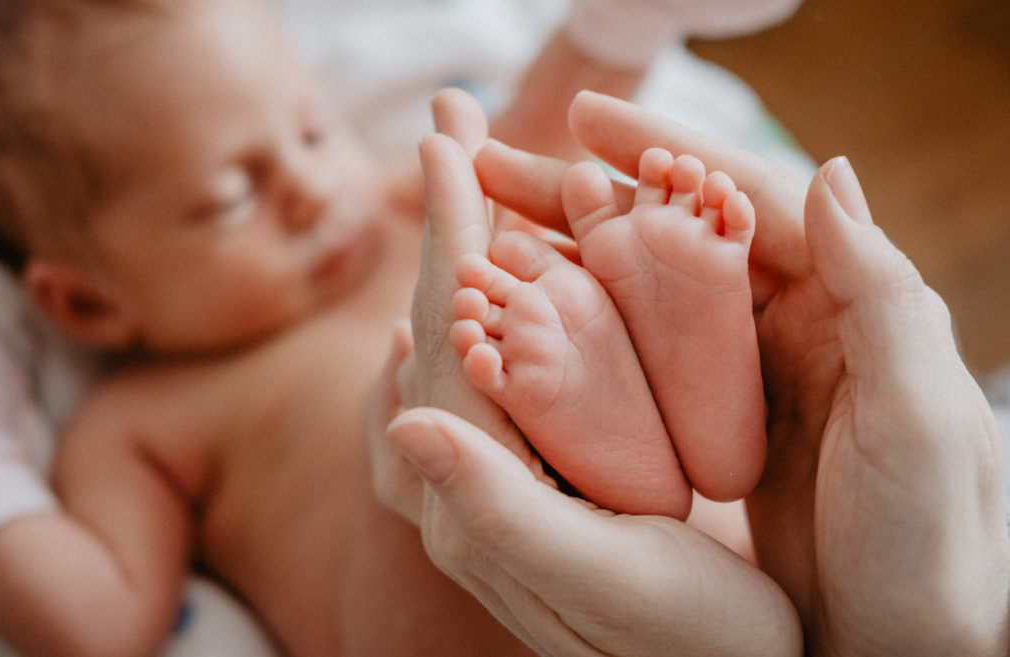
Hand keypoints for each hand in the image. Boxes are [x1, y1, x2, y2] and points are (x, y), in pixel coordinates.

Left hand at [381, 88, 801, 656]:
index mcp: (476, 496)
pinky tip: (484, 294)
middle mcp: (467, 486)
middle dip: (443, 222)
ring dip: (461, 253)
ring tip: (460, 182)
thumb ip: (496, 506)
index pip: (445, 338)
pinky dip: (490, 312)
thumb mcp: (600, 580)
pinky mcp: (534, 487)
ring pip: (463, 343)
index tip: (446, 138)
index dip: (449, 234)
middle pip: (440, 325)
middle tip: (444, 124)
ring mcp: (496, 483)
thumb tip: (406, 410)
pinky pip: (492, 377)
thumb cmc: (684, 645)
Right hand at [478, 91, 1009, 655]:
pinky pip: (639, 362)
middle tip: (500, 164)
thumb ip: (882, 295)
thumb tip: (828, 169)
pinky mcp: (713, 428)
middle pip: (678, 235)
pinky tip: (526, 318)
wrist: (909, 652)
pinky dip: (583, 330)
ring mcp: (745, 377)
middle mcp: (791, 326)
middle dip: (589, 196)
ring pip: (646, 294)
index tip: (584, 119)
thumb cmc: (934, 547)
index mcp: (845, 304)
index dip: (667, 151)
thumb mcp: (919, 419)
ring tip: (490, 233)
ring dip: (571, 257)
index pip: (748, 200)